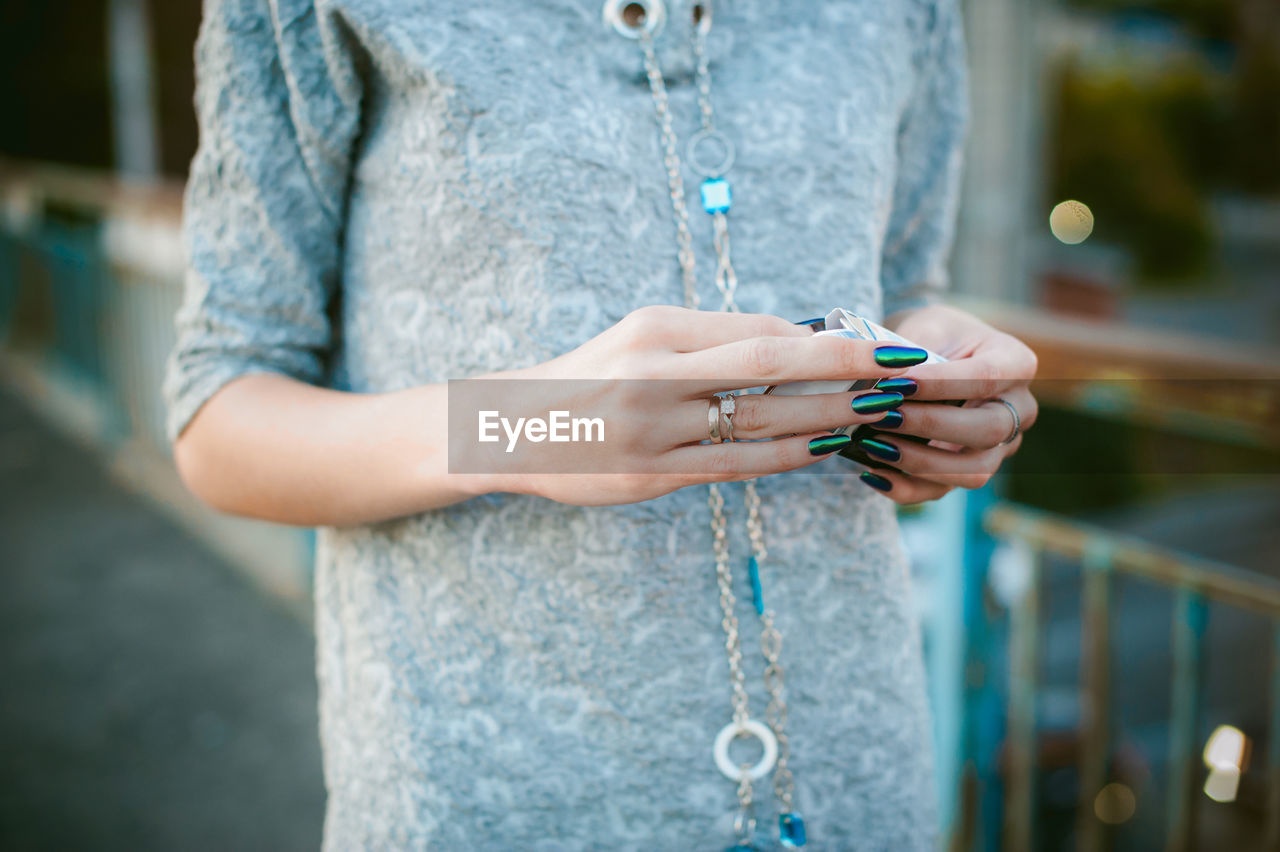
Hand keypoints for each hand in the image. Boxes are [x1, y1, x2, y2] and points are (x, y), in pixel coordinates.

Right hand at [469, 306, 930, 505]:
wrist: (515, 430)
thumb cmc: (592, 377)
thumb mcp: (642, 338)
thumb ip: (711, 340)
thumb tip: (795, 338)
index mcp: (657, 329)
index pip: (758, 329)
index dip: (827, 338)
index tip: (879, 341)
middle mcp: (656, 372)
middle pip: (771, 364)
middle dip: (848, 366)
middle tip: (907, 370)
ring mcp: (654, 428)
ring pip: (760, 420)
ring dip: (829, 416)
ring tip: (881, 412)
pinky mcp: (652, 475)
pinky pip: (735, 465)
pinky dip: (787, 457)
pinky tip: (825, 451)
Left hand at [853, 304, 1037, 503]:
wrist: (927, 355)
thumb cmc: (931, 335)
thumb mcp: (927, 327)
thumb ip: (913, 354)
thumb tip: (883, 382)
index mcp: (1016, 364)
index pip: (987, 378)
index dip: (943, 384)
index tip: (898, 384)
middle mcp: (1018, 410)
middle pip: (989, 430)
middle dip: (931, 426)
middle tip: (884, 415)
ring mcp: (1000, 447)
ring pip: (974, 471)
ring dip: (920, 462)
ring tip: (875, 445)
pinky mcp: (969, 471)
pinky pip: (943, 491)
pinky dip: (905, 488)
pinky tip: (872, 472)